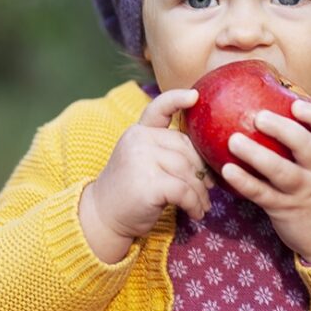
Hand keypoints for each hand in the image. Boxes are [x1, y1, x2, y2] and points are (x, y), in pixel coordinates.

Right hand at [79, 89, 212, 263]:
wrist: (102, 215)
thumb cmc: (131, 190)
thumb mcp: (143, 161)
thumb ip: (166, 150)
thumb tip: (208, 159)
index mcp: (138, 132)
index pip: (158, 108)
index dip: (177, 99)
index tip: (195, 95)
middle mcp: (138, 139)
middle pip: (186, 147)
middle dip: (201, 170)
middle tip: (206, 189)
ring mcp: (141, 159)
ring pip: (188, 170)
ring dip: (200, 192)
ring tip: (201, 205)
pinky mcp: (148, 182)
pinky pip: (185, 190)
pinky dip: (195, 204)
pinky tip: (195, 213)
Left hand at [221, 100, 310, 263]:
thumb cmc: (305, 182)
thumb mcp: (307, 161)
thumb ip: (289, 136)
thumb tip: (255, 99)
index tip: (296, 104)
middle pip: (308, 148)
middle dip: (285, 131)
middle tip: (259, 118)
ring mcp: (302, 190)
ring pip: (283, 172)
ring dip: (258, 156)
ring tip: (234, 141)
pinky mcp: (283, 208)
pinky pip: (262, 194)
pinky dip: (245, 181)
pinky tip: (227, 170)